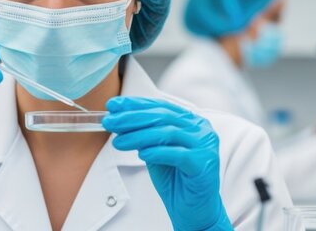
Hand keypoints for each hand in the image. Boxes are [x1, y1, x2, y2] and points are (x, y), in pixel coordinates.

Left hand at [102, 97, 231, 230]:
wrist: (194, 210)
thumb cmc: (176, 179)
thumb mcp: (156, 151)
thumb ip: (144, 135)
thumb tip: (118, 120)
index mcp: (191, 121)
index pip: (160, 106)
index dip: (135, 104)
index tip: (112, 105)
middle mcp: (201, 129)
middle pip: (162, 117)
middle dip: (132, 118)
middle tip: (109, 122)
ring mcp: (205, 145)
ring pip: (168, 133)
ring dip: (138, 136)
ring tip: (118, 142)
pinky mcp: (204, 164)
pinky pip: (177, 154)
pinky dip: (157, 152)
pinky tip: (141, 154)